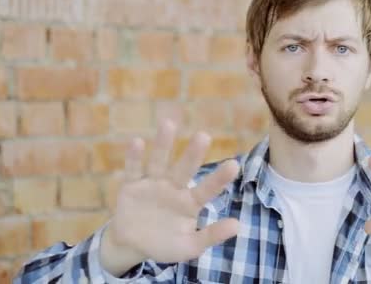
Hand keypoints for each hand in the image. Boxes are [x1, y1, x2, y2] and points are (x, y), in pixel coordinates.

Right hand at [100, 120, 238, 275]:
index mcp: (190, 202)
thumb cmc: (165, 244)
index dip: (219, 178)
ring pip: (159, 161)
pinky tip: (137, 142)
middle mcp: (174, 187)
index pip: (207, 189)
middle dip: (193, 153)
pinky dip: (134, 157)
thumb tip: (238, 226)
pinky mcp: (132, 185)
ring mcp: (153, 183)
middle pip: (185, 169)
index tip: (235, 164)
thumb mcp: (189, 246)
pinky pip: (134, 169)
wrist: (132, 245)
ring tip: (169, 124)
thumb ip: (211, 236)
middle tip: (204, 135)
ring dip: (163, 144)